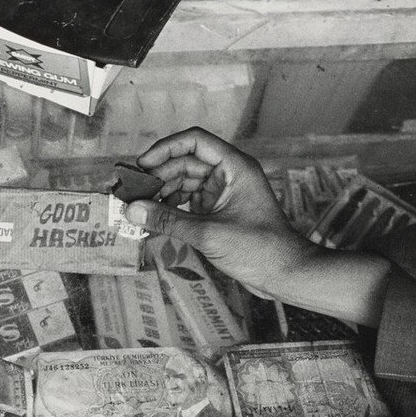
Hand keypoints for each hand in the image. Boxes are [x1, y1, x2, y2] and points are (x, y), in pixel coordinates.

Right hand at [124, 127, 312, 296]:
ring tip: (138, 206)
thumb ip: (167, 220)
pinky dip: (170, 207)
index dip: (165, 148)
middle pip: (184, 162)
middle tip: (132, 192)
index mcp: (234, 166)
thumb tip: (131, 210)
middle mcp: (228, 173)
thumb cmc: (259, 249)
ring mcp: (222, 192)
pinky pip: (187, 200)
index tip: (142, 165)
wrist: (285, 275)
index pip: (194, 141)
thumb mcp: (208, 233)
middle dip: (158, 175)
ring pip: (183, 181)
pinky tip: (154, 217)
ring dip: (162, 192)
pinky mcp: (217, 210)